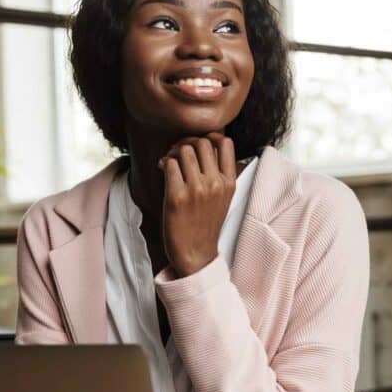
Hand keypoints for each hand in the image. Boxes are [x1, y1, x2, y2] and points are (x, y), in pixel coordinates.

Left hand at [159, 132, 236, 276]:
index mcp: (229, 183)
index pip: (225, 142)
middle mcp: (215, 184)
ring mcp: (197, 190)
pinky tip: (162, 169)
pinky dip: (163, 162)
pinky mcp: (178, 196)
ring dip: (173, 152)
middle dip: (187, 143)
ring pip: (184, 150)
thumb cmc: (205, 225)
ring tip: (169, 162)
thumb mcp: (222, 198)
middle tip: (178, 153)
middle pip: (202, 142)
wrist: (196, 254)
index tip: (198, 145)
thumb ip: (218, 174)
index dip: (209, 137)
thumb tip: (205, 145)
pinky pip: (169, 164)